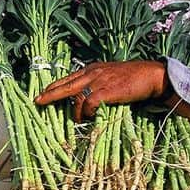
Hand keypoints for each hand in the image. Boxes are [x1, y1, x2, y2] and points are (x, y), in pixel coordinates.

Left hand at [35, 60, 169, 121]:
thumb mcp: (111, 76)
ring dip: (75, 112)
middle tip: (38, 102)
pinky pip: (89, 102)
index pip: (68, 78)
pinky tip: (90, 116)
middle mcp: (93, 72)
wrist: (151, 75)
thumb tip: (87, 100)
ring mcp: (100, 80)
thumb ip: (98, 84)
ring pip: (76, 96)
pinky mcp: (107, 90)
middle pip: (66, 85)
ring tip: (78, 120)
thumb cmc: (134, 78)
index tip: (42, 94)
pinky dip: (87, 111)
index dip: (54, 86)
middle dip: (50, 94)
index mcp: (92, 69)